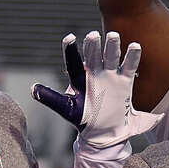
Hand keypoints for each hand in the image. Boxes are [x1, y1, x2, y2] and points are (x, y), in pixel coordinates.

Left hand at [31, 31, 162, 147]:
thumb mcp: (66, 109)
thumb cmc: (83, 119)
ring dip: (111, 47)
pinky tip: (135, 46)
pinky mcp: (124, 80)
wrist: (104, 132)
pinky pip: (128, 67)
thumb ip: (51, 98)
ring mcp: (109, 75)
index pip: (73, 61)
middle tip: (93, 35)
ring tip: (113, 36)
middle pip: (93, 56)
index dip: (70, 50)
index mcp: (78, 78)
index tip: (70, 37)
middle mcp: (94, 73)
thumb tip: (33, 89)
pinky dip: (132, 57)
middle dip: (93, 46)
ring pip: (110, 57)